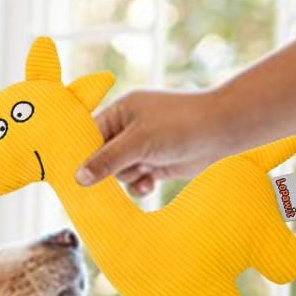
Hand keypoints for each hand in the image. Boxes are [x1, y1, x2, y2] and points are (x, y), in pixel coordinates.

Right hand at [75, 88, 236, 197]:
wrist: (219, 132)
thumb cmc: (178, 126)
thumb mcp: (138, 143)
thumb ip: (107, 161)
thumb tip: (78, 178)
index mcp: (119, 111)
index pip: (89, 135)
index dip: (84, 155)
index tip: (76, 176)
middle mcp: (128, 128)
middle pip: (103, 158)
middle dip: (113, 169)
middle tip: (121, 173)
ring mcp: (142, 146)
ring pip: (120, 172)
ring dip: (130, 177)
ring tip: (146, 171)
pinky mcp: (155, 162)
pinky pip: (136, 179)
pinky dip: (141, 184)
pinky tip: (152, 183)